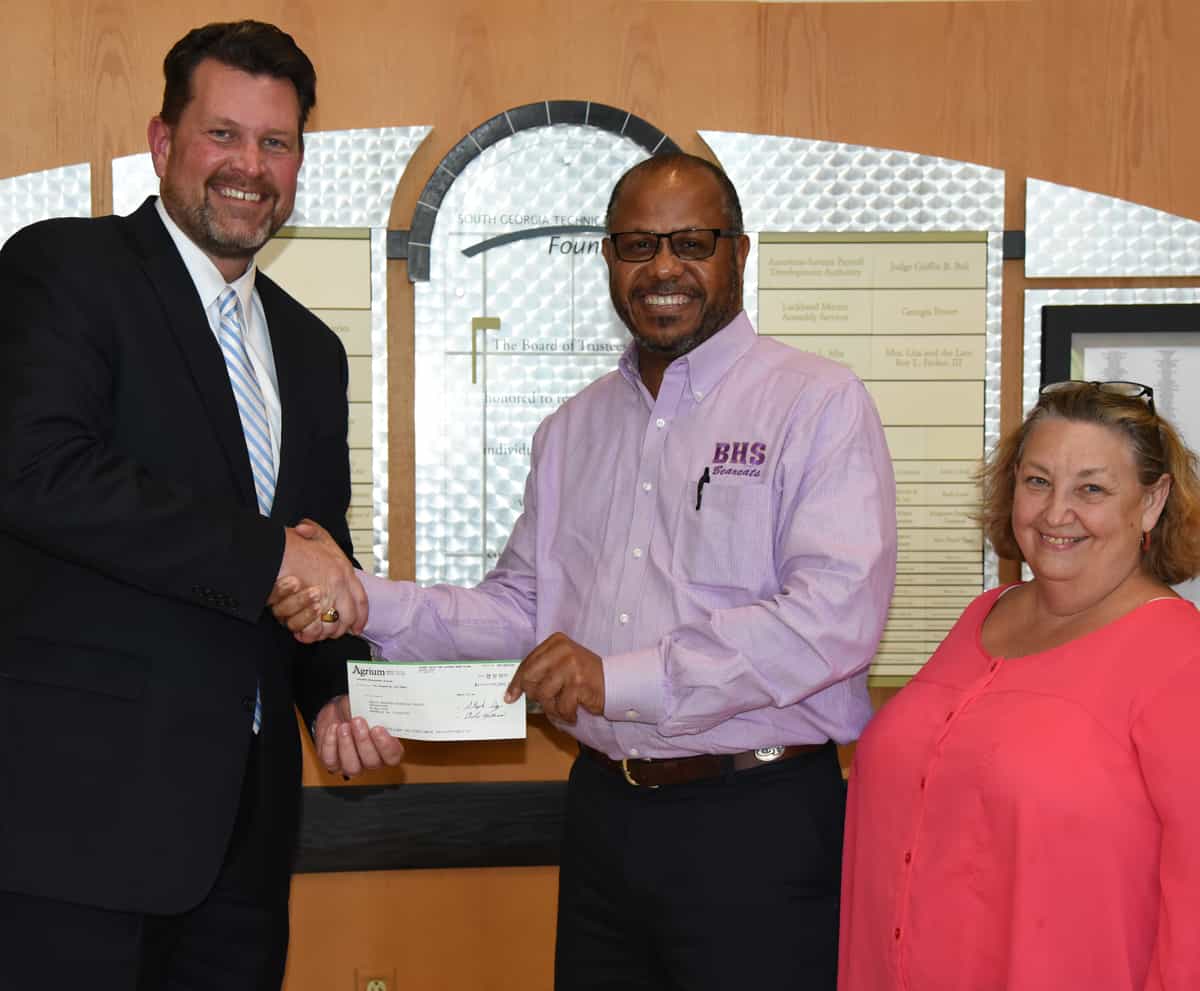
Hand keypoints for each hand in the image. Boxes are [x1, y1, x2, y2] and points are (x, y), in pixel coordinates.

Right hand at [276, 519, 367, 641]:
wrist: (273, 549)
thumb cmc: (288, 543)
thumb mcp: (310, 533)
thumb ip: (314, 532)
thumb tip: (306, 530)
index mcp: (343, 569)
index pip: (360, 599)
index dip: (360, 616)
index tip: (357, 626)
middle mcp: (339, 584)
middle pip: (348, 616)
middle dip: (341, 628)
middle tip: (332, 632)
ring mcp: (326, 596)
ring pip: (332, 626)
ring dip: (324, 632)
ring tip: (316, 632)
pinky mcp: (309, 608)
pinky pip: (315, 630)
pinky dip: (309, 634)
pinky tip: (303, 633)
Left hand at [312, 694, 404, 776]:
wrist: (338, 711)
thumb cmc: (357, 709)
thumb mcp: (368, 706)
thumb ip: (376, 712)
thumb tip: (379, 708)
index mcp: (386, 748)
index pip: (393, 756)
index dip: (386, 746)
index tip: (378, 728)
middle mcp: (370, 760)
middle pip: (372, 762)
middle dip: (363, 742)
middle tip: (358, 721)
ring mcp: (351, 764)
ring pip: (352, 767)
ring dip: (347, 745)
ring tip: (344, 725)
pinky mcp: (333, 763)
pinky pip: (331, 760)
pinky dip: (330, 743)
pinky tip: (333, 727)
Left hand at [504, 632, 604, 723]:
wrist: (615, 682)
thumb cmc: (584, 675)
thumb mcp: (561, 664)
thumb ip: (540, 671)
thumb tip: (514, 691)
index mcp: (555, 642)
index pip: (527, 663)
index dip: (517, 683)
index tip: (510, 697)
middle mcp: (562, 650)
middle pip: (530, 678)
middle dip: (536, 695)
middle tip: (548, 701)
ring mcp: (571, 665)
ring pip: (544, 695)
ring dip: (552, 707)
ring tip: (564, 707)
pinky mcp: (578, 683)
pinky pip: (560, 706)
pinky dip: (565, 714)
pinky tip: (573, 713)